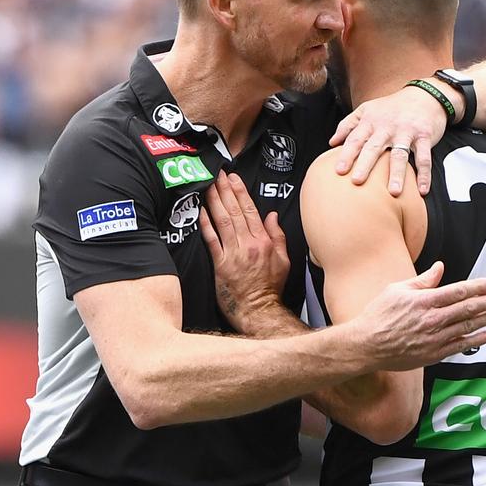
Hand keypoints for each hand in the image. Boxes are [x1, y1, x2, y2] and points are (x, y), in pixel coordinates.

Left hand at [199, 171, 290, 332]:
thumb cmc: (271, 288)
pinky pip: (212, 240)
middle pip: (234, 211)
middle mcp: (249, 244)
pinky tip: (200, 211)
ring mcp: (233, 254)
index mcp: (264, 241)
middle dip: (225, 190)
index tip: (233, 178)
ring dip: (215, 201)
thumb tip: (272, 216)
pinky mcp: (220, 265)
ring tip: (208, 185)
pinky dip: (206, 224)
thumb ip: (278, 237)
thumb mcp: (284, 261)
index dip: (240, 192)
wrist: (259, 311)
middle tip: (217, 173)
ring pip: (223, 221)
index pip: (251, 211)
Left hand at [329, 85, 461, 193]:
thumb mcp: (367, 109)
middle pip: (374, 148)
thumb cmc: (391, 108)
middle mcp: (387, 127)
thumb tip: (332, 143)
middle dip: (365, 164)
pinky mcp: (424, 137)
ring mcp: (406, 132)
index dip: (347, 154)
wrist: (424, 95)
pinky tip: (422, 191)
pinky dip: (424, 175)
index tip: (339, 171)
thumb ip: (348, 125)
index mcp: (371, 121)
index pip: (356, 139)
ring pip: (400, 155)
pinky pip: (424, 158)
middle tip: (357, 181)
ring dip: (397, 174)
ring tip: (393, 192)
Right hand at [351, 261, 485, 369]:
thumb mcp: (397, 290)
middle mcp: (432, 319)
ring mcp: (434, 338)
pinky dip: (475, 340)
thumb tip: (439, 269)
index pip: (458, 291)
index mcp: (423, 301)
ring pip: (467, 327)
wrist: (366, 345)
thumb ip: (422, 280)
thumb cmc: (378, 316)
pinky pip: (459, 346)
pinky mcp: (433, 353)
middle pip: (468, 308)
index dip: (479, 287)